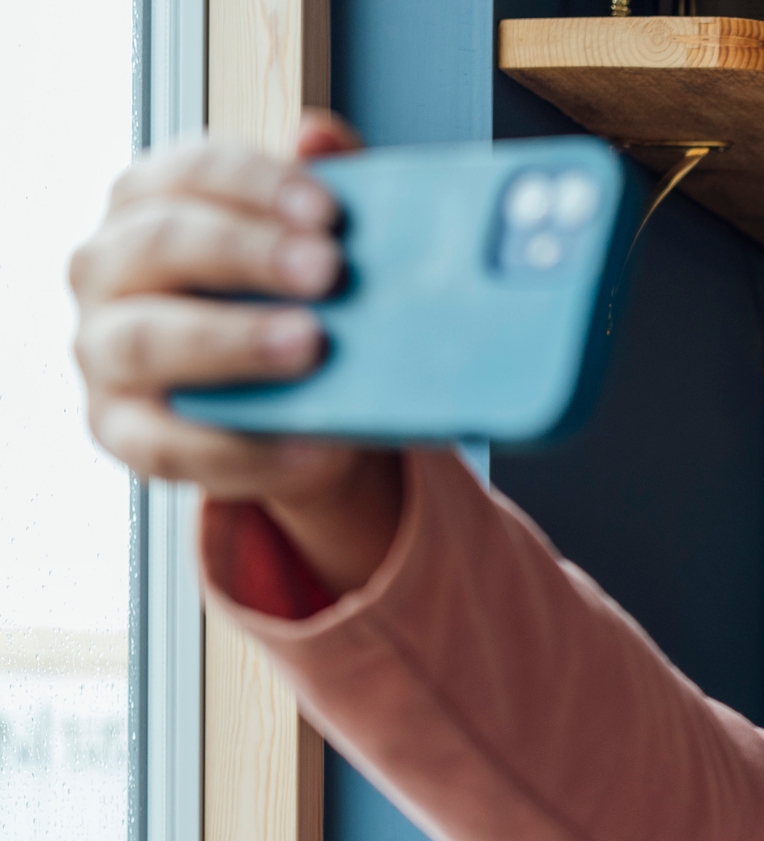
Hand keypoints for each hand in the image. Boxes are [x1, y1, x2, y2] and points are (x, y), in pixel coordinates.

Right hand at [70, 108, 401, 595]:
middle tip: (330, 272)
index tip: (330, 210)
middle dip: (246, 252)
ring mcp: (103, 350)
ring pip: (145, 339)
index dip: (257, 184)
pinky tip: (307, 446)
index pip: (190, 171)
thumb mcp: (314, 249)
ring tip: (311, 345)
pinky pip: (166, 443)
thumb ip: (318, 195)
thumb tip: (321, 139)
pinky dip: (240, 449)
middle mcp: (109, 267)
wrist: (295, 410)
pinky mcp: (121, 430)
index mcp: (153, 203)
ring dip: (230, 340)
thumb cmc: (294, 307)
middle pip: (161, 243)